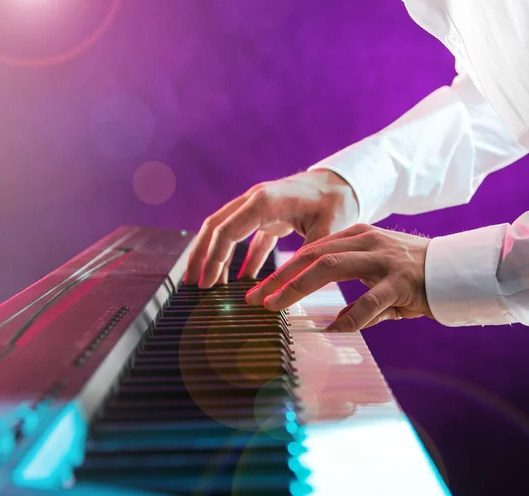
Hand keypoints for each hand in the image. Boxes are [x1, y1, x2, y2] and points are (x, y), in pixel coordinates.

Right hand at [184, 169, 358, 287]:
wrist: (343, 183)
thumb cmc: (336, 203)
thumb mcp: (325, 231)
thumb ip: (303, 259)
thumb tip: (283, 290)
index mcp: (264, 201)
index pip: (227, 230)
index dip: (213, 258)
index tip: (205, 283)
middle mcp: (254, 200)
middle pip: (215, 227)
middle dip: (201, 256)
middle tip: (191, 285)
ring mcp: (256, 207)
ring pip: (224, 231)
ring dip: (213, 256)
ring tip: (207, 284)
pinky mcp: (264, 217)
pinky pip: (243, 238)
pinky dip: (237, 258)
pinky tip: (239, 280)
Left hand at [246, 224, 432, 331]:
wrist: (456, 271)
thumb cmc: (410, 275)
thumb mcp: (374, 271)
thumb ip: (348, 285)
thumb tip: (325, 315)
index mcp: (356, 236)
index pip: (310, 251)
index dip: (282, 270)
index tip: (260, 290)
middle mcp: (366, 241)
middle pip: (312, 256)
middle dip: (280, 278)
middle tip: (256, 300)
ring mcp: (382, 259)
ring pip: (331, 267)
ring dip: (298, 288)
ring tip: (276, 307)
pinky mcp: (400, 281)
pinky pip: (369, 301)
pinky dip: (349, 316)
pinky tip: (332, 329)